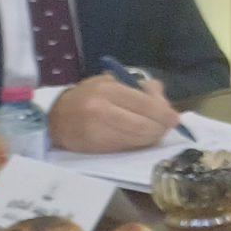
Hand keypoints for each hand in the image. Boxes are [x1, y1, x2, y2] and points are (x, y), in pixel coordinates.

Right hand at [47, 73, 179, 152]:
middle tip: (167, 127)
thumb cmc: (89, 96)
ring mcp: (96, 131)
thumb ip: (141, 88)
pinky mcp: (94, 149)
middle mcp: (101, 110)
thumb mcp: (113, 82)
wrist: (55, 118)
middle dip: (160, 128)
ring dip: (151, 138)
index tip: (175, 119)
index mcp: (107, 90)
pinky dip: (137, 145)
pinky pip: (125, 148)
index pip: (145, 104)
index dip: (164, 113)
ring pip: (136, 139)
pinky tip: (140, 140)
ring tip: (155, 133)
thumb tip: (165, 101)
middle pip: (142, 124)